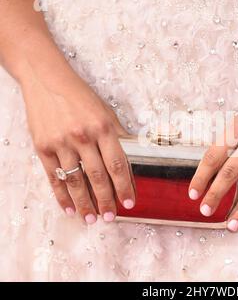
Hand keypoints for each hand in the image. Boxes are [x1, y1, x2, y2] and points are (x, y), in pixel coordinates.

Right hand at [23, 73, 134, 223]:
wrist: (47, 80)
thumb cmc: (81, 97)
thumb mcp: (106, 112)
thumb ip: (118, 136)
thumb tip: (133, 158)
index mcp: (103, 127)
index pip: (118, 164)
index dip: (125, 186)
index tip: (129, 203)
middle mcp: (83, 136)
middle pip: (97, 176)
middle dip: (106, 200)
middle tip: (110, 217)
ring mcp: (61, 143)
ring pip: (75, 181)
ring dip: (84, 203)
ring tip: (91, 219)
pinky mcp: (42, 147)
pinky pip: (53, 177)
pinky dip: (61, 196)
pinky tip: (69, 208)